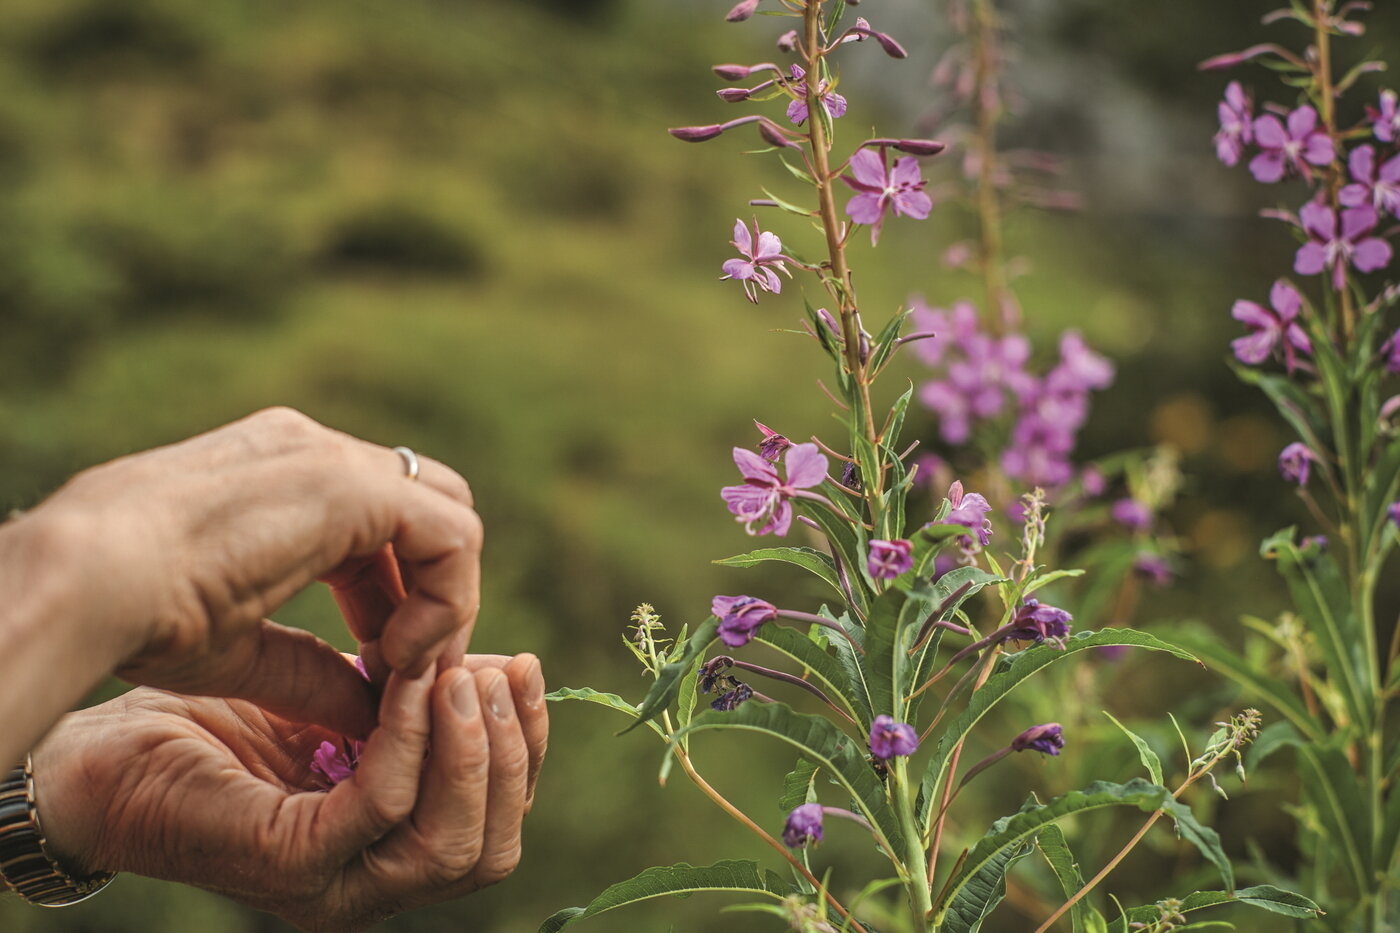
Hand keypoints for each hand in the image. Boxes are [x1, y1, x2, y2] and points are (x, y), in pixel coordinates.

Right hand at [29, 407, 482, 738]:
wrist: (85, 581)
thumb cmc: (134, 616)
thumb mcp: (238, 646)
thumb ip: (310, 670)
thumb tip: (370, 712)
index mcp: (280, 476)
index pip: (381, 520)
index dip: (396, 596)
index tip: (381, 664)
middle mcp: (312, 452)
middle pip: (429, 506)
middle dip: (430, 591)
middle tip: (408, 667)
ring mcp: (333, 458)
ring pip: (448, 515)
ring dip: (444, 600)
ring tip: (402, 669)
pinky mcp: (354, 483)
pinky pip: (451, 536)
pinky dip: (445, 600)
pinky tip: (396, 653)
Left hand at [31, 653, 547, 931]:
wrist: (104, 758)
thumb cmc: (219, 731)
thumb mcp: (343, 712)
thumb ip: (411, 709)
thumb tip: (492, 668)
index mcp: (387, 858)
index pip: (495, 829)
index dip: (525, 751)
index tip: (520, 668)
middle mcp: (367, 888)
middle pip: (490, 852)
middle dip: (511, 755)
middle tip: (494, 670)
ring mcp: (330, 888)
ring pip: (451, 848)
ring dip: (471, 752)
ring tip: (459, 676)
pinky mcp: (288, 866)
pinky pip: (382, 807)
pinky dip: (409, 741)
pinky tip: (406, 682)